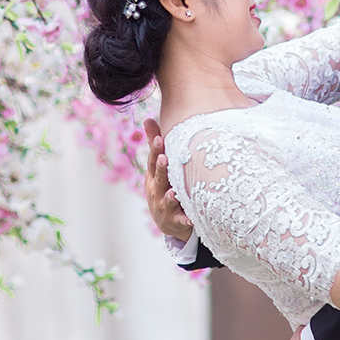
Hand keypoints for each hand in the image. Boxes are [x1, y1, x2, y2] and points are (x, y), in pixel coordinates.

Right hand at [143, 118, 192, 240]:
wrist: (166, 220)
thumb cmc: (163, 185)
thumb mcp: (157, 166)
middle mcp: (156, 190)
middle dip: (161, 169)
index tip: (158, 139)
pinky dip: (185, 220)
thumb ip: (154, 144)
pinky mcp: (175, 220)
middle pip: (159, 178)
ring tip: (174, 192)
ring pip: (167, 200)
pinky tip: (192, 218)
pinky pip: (181, 220)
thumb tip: (147, 118)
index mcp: (153, 175)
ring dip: (171, 196)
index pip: (153, 160)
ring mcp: (165, 206)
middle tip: (164, 158)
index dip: (154, 150)